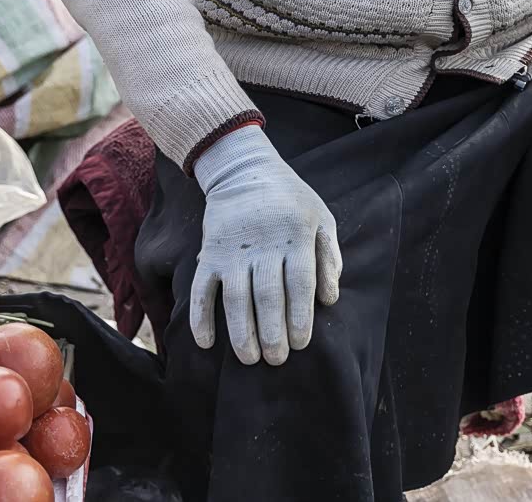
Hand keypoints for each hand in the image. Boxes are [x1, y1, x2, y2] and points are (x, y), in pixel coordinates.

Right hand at [190, 124, 342, 365]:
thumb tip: (330, 299)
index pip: (300, 283)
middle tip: (276, 360)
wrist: (244, 171)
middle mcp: (264, 245)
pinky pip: (202, 288)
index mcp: (295, 236)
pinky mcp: (209, 253)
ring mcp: (233, 250)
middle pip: (268, 295)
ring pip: (236, 297)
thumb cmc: (291, 200)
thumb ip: (329, 256)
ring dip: (241, 332)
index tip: (300, 343)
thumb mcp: (320, 218)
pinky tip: (206, 343)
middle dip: (272, 332)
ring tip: (249, 359)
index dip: (300, 315)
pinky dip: (201, 316)